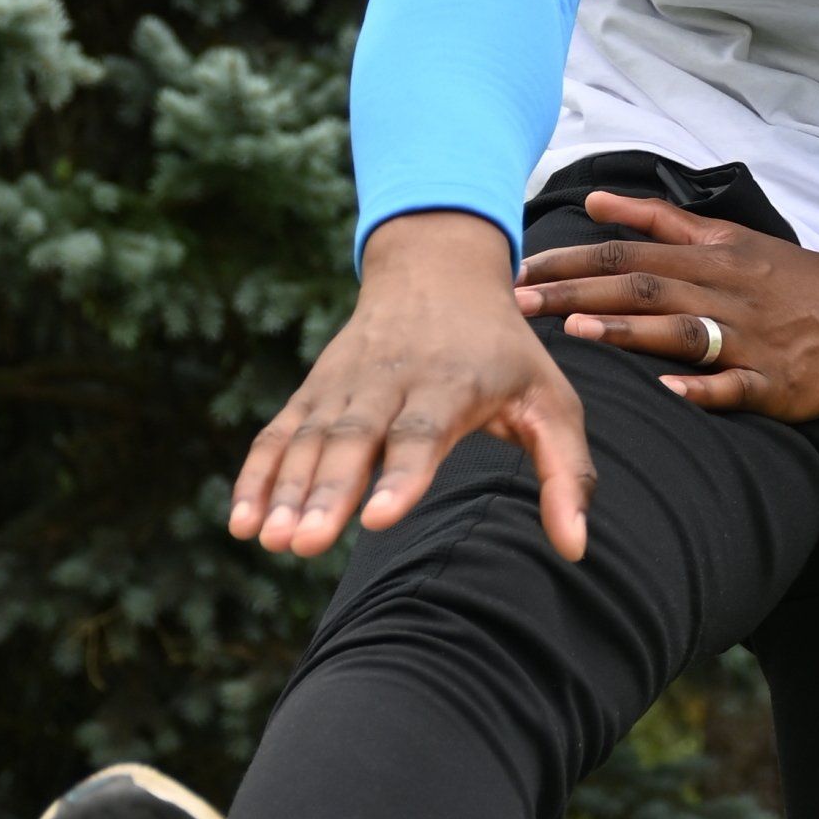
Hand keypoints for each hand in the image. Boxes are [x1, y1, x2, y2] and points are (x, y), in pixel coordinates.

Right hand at [228, 212, 594, 561]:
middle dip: (327, 492)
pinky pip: (280, 431)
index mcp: (454, 380)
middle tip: (305, 544)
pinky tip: (241, 521)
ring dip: (287, 490)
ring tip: (270, 541)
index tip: (377, 519)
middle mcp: (392, 378)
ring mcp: (347, 382)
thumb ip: (565, 473)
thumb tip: (577, 549)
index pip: (422, 431)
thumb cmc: (505, 351)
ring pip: (311, 438)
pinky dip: (257, 474)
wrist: (438, 268)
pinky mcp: (316, 388)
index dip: (400, 474)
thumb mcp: (551, 399)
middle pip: (355, 439)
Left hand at [513, 189, 818, 419]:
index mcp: (710, 257)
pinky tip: (671, 390)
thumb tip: (597, 202)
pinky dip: (705, 386)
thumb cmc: (791, 276)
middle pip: (643, 286)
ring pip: (683, 329)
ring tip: (580, 330)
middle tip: (521, 303)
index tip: (520, 270)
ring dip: (630, 329)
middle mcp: (723, 292)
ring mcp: (750, 338)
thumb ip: (660, 220)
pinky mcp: (777, 381)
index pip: (628, 253)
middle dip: (578, 292)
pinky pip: (738, 383)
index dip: (573, 260)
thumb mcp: (728, 236)